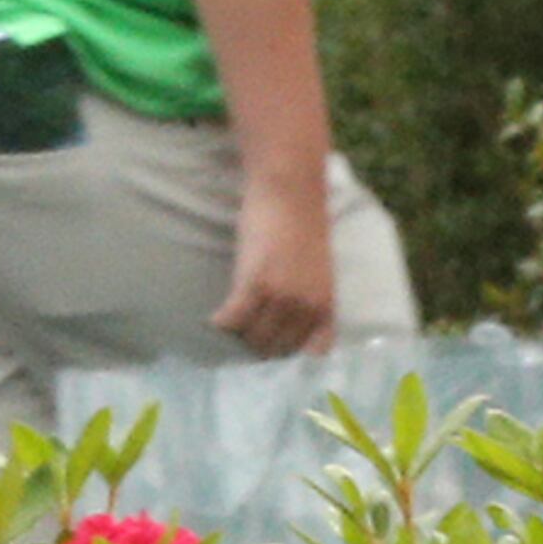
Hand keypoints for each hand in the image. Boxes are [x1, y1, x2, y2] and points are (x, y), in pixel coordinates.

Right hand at [213, 172, 338, 358]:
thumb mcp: (319, 271)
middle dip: (257, 344)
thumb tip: (286, 323)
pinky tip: (214, 318)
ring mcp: (281, 296)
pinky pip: (232, 319)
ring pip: (253, 336)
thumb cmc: (303, 225)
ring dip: (237, 335)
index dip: (286, 352)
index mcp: (327, 304)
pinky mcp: (255, 283)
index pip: (309, 351)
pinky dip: (220, 322)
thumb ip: (310, 299)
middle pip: (276, 346)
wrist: (290, 191)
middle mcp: (307, 306)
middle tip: (242, 334)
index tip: (271, 346)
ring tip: (229, 324)